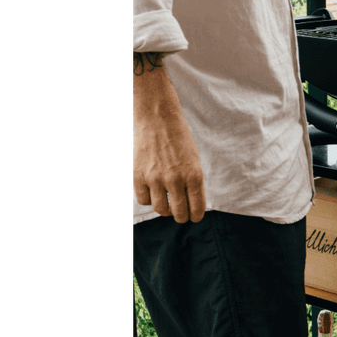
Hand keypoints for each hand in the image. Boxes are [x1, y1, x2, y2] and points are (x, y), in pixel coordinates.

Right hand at [133, 63, 205, 222]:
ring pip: (160, 209)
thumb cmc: (179, 138)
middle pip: (179, 213)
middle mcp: (176, 180)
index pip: (197, 208)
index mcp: (194, 175)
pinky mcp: (139, 176)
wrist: (159, 119)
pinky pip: (143, 200)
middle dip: (181, 216)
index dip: (195, 216)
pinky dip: (148, 199)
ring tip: (166, 201)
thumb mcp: (194, 159)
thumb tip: (190, 203)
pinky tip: (152, 192)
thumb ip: (192, 181)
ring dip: (164, 209)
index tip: (193, 216)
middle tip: (179, 213)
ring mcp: (156, 179)